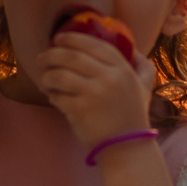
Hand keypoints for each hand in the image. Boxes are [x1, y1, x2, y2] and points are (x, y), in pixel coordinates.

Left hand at [36, 30, 155, 147]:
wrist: (127, 147)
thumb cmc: (133, 116)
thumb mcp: (144, 88)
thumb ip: (143, 67)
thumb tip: (134, 50)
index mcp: (123, 70)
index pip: (94, 44)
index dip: (73, 38)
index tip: (58, 38)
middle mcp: (109, 78)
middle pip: (73, 56)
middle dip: (52, 54)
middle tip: (42, 57)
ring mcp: (94, 94)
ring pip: (60, 74)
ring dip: (47, 75)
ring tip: (44, 78)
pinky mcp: (80, 110)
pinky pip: (58, 95)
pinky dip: (51, 94)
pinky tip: (51, 95)